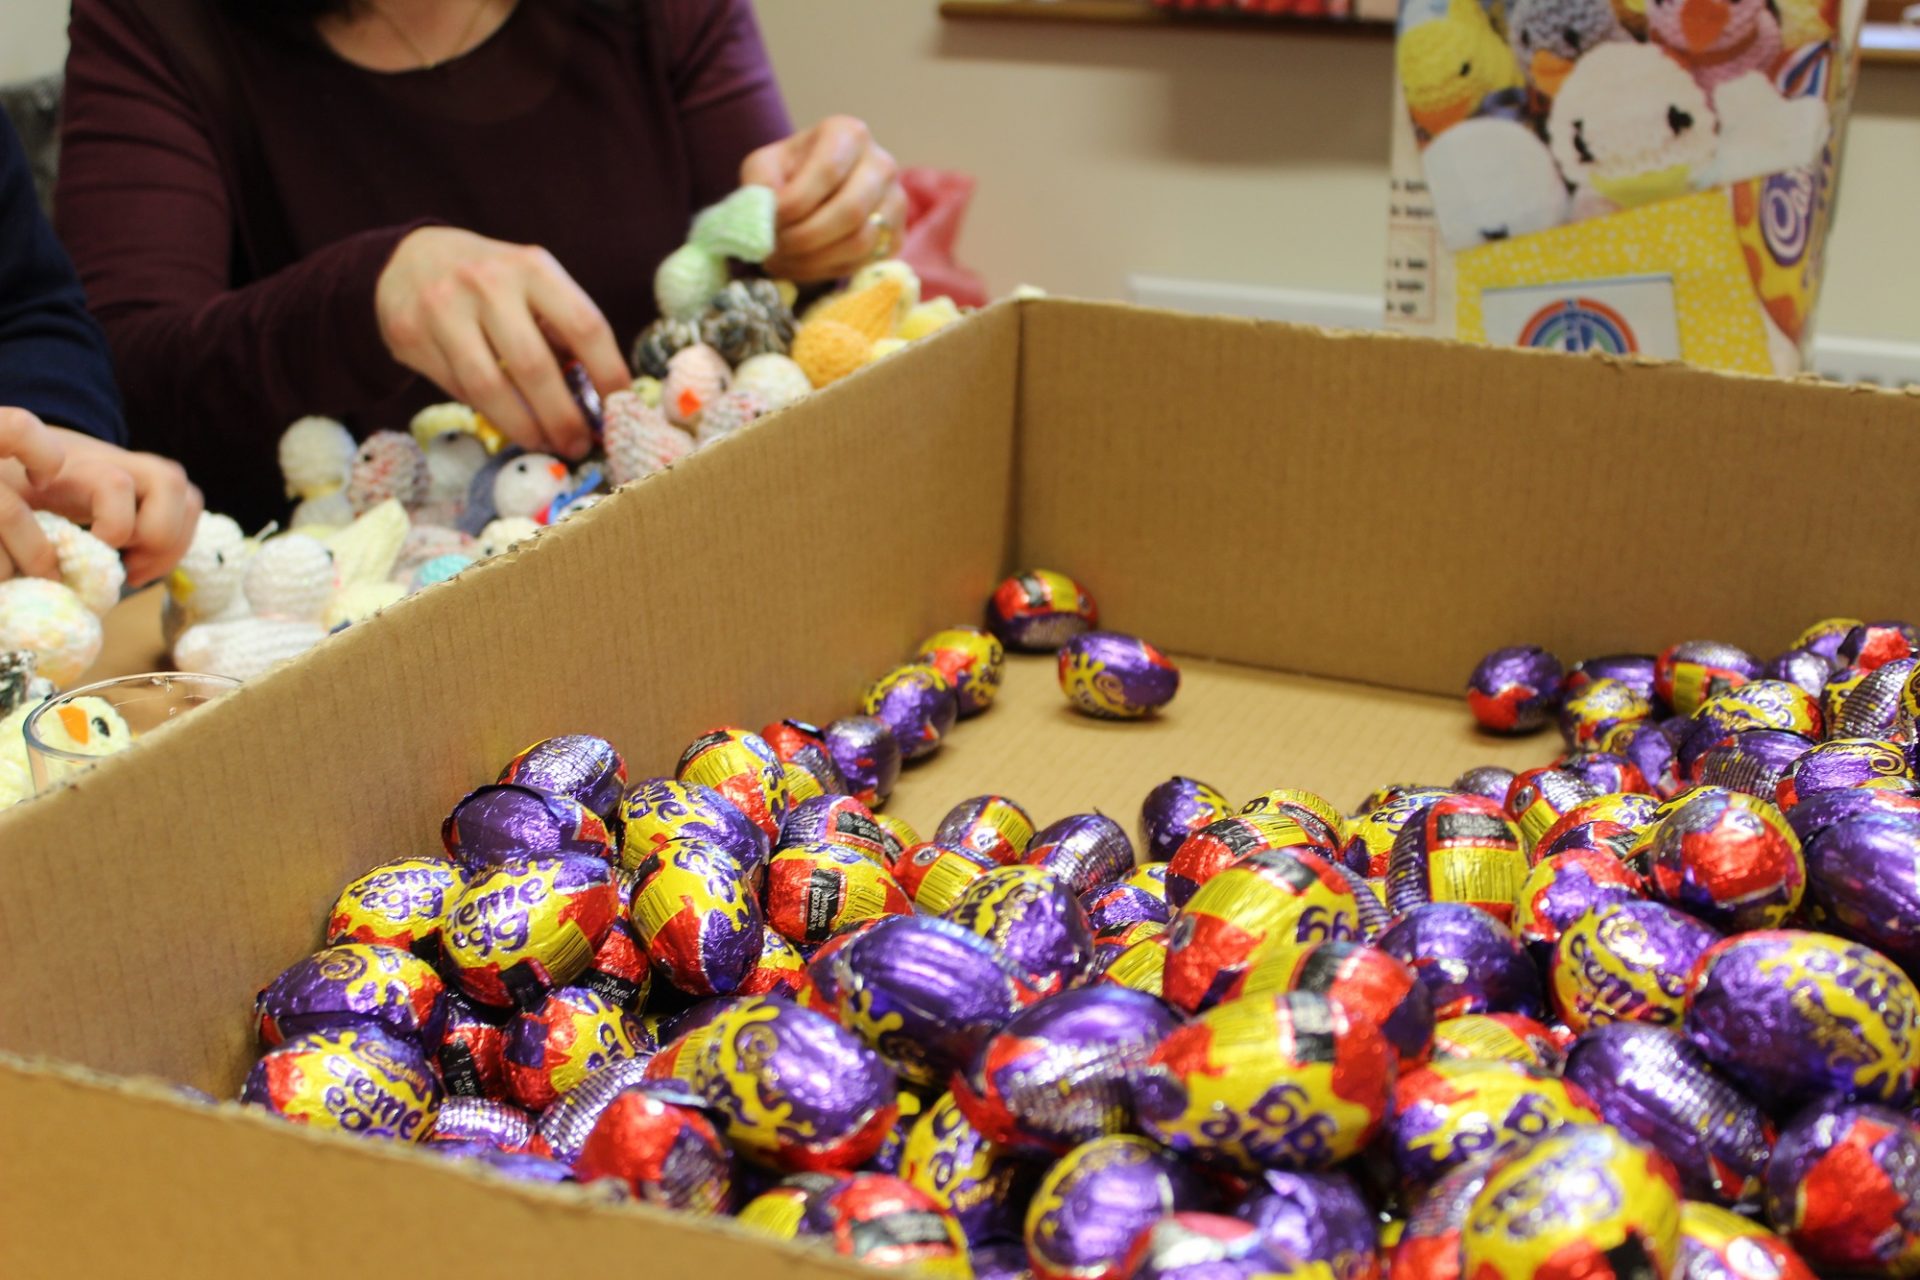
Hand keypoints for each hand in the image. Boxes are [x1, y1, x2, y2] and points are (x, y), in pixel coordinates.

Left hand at [0, 411, 203, 588]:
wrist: (31, 454)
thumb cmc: (17, 490)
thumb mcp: (8, 508)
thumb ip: (24, 536)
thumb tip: (50, 578)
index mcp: (77, 466)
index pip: (115, 486)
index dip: (113, 528)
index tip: (92, 552)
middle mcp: (122, 461)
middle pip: (170, 486)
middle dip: (154, 539)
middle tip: (122, 564)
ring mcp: (148, 469)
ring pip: (190, 501)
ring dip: (170, 545)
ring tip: (133, 566)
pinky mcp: (164, 484)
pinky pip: (192, 511)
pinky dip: (176, 543)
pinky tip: (142, 560)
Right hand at [375, 227, 629, 458]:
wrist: (411, 259)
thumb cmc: (492, 283)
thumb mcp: (533, 285)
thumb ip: (563, 330)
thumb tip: (602, 399)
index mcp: (532, 267)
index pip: (584, 325)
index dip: (608, 373)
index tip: (621, 408)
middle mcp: (486, 282)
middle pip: (534, 365)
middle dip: (562, 416)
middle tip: (579, 444)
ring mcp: (442, 307)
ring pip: (490, 386)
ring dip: (525, 427)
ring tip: (547, 444)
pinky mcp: (409, 334)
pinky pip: (459, 389)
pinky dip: (491, 414)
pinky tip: (512, 426)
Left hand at [742, 116, 906, 281]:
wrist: (814, 195)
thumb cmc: (787, 176)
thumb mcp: (763, 168)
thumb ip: (760, 186)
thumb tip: (766, 217)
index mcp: (848, 134)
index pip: (828, 171)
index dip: (795, 204)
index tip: (769, 222)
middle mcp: (881, 164)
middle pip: (851, 211)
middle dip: (805, 239)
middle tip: (773, 251)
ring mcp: (895, 202)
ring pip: (860, 243)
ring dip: (814, 260)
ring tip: (782, 261)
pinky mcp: (896, 237)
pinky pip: (865, 263)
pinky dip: (828, 272)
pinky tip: (803, 265)